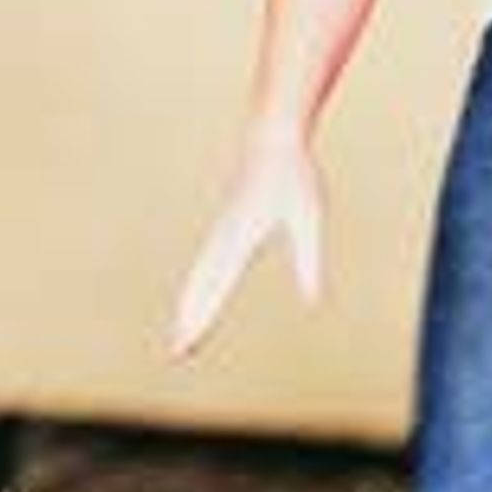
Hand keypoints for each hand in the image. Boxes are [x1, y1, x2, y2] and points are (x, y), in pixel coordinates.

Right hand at [172, 128, 325, 352]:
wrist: (272, 140)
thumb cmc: (295, 177)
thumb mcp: (310, 220)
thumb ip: (309, 261)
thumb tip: (313, 302)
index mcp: (241, 240)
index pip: (217, 288)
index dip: (204, 317)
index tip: (190, 340)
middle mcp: (224, 240)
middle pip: (202, 288)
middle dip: (191, 320)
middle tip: (178, 352)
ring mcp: (222, 235)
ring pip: (200, 278)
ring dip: (190, 307)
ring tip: (182, 335)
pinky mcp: (226, 230)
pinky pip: (206, 266)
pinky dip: (197, 288)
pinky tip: (196, 299)